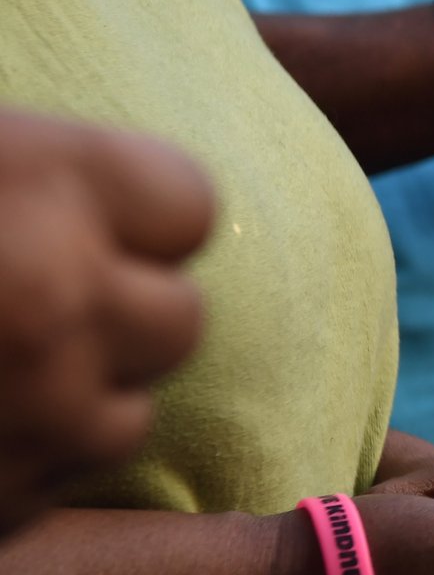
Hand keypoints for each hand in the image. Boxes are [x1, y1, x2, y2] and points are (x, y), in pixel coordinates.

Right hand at [0, 110, 212, 535]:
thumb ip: (58, 175)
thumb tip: (160, 206)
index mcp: (45, 177)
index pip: (191, 207)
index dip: (142, 224)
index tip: (84, 228)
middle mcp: (57, 290)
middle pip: (180, 321)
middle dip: (121, 320)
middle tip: (33, 308)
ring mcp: (31, 402)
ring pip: (128, 416)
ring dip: (75, 402)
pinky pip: (53, 481)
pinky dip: (19, 462)